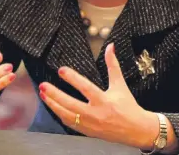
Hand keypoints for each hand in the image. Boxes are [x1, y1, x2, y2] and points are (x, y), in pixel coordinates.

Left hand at [39, 43, 158, 149]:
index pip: (85, 87)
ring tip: (43, 95)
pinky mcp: (87, 131)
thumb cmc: (128, 106)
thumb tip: (110, 47)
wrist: (135, 129)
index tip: (61, 70)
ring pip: (66, 115)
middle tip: (43, 85)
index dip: (72, 78)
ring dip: (53, 105)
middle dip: (54, 94)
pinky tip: (54, 107)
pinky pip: (70, 123)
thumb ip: (113, 65)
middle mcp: (95, 113)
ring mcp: (90, 124)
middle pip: (70, 104)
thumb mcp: (120, 84)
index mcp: (104, 100)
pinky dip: (60, 115)